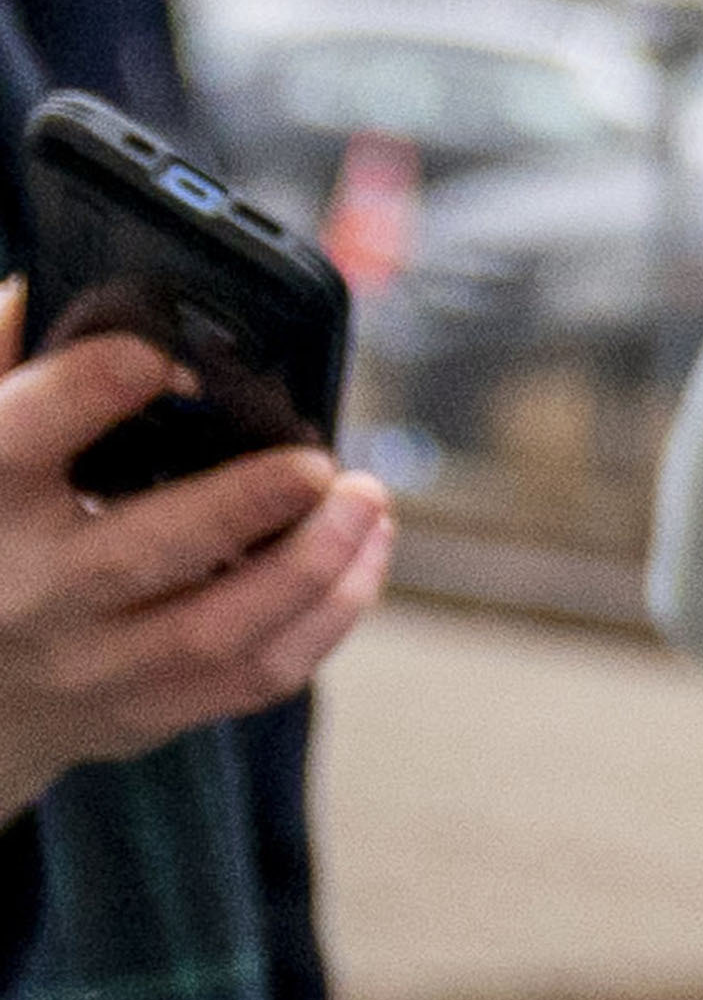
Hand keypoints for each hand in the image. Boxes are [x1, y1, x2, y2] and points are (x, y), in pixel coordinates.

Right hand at [0, 280, 389, 818]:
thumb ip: (0, 369)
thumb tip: (40, 289)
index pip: (14, 443)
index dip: (84, 395)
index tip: (157, 356)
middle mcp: (30, 592)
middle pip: (140, 555)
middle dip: (242, 506)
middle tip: (320, 464)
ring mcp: (92, 663)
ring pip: (218, 630)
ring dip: (313, 565)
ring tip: (368, 500)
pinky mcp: (148, 710)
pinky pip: (258, 674)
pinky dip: (329, 614)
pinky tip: (365, 552)